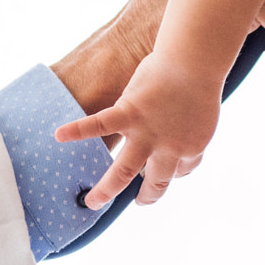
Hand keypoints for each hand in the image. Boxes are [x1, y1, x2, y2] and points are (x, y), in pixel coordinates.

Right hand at [55, 50, 219, 207]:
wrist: (195, 61)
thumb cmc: (202, 78)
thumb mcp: (205, 112)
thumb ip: (191, 127)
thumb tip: (181, 129)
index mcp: (191, 147)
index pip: (182, 169)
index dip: (175, 171)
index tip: (168, 168)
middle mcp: (168, 148)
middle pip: (157, 183)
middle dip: (147, 197)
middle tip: (139, 203)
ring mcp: (146, 133)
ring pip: (124, 171)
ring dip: (107, 189)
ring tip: (92, 202)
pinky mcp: (129, 113)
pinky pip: (100, 125)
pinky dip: (78, 130)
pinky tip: (59, 136)